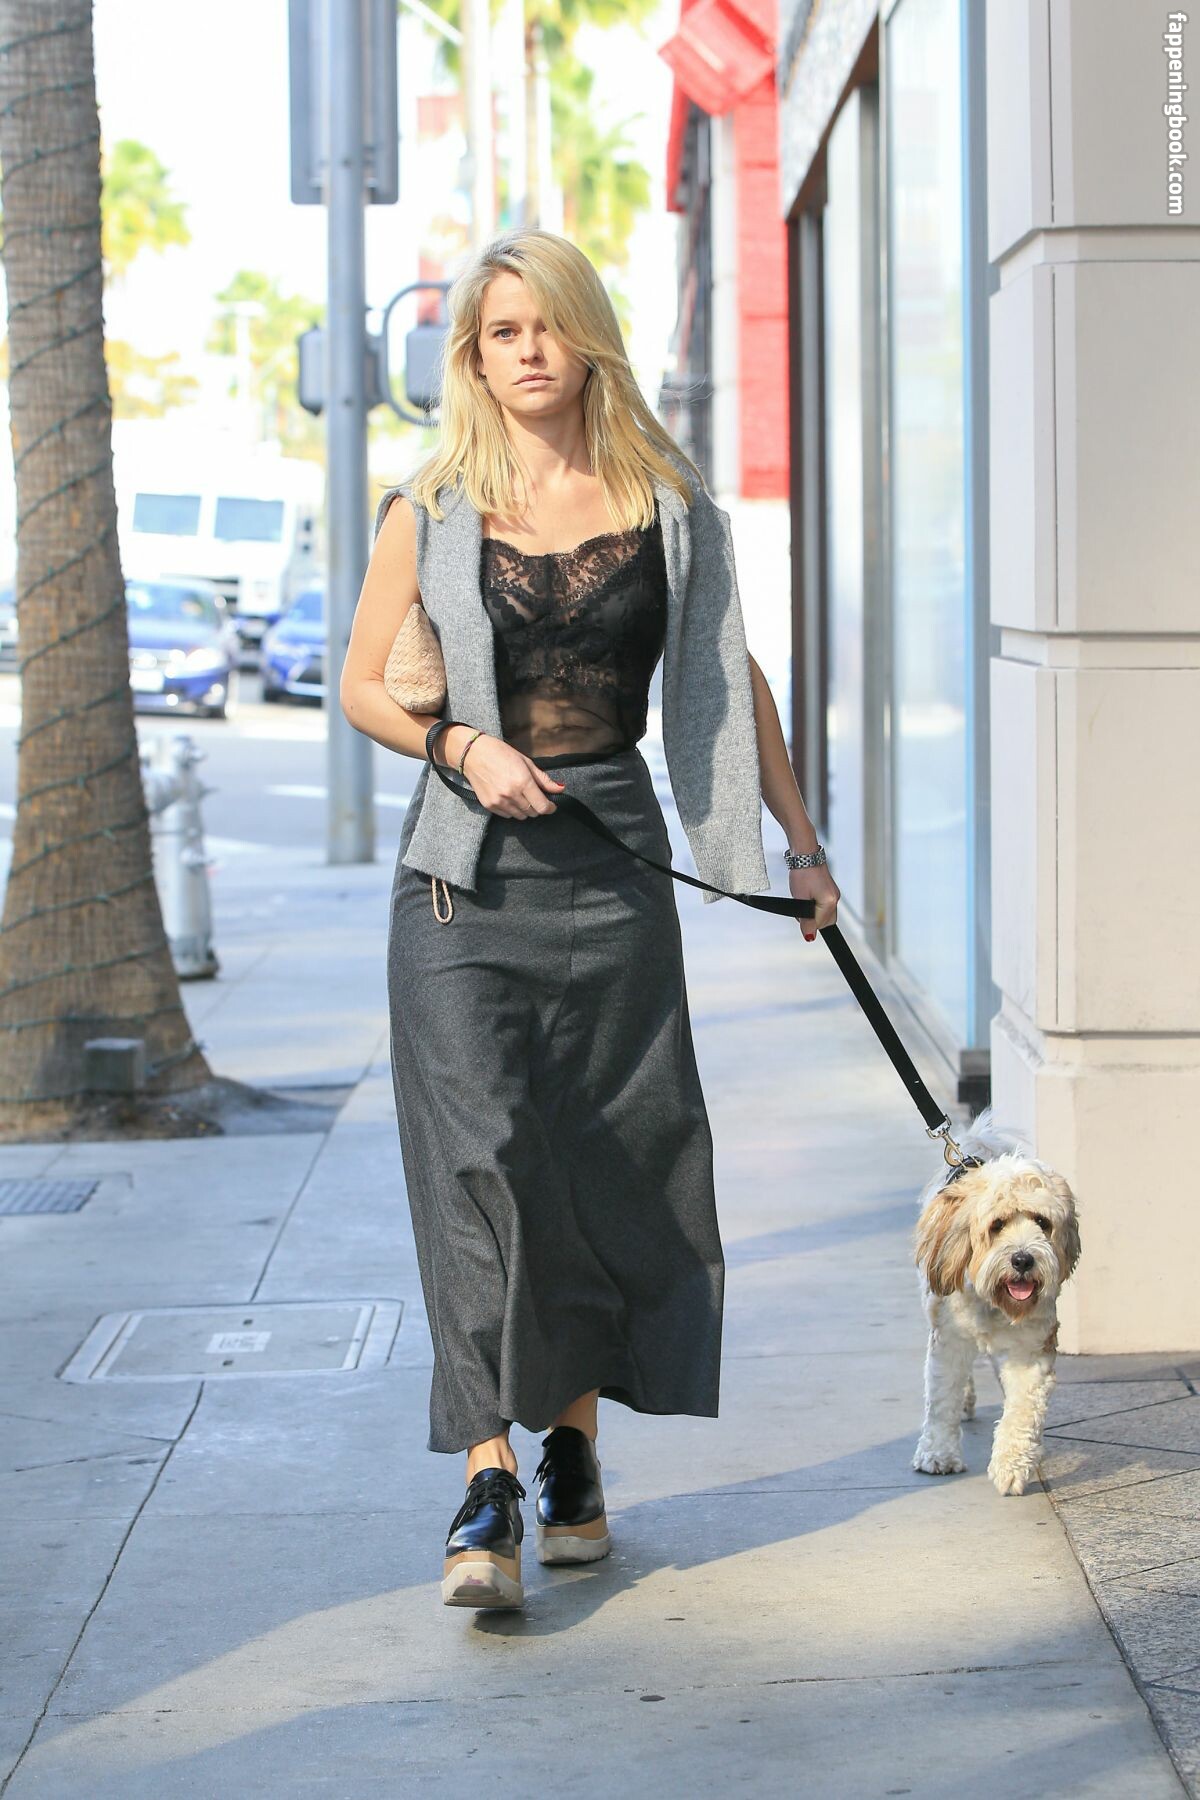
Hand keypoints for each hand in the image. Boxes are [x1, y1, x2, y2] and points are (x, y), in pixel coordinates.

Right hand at [448, 731, 565, 818]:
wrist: (473, 754)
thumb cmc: (500, 753)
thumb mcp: (526, 762)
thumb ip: (543, 779)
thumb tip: (560, 789)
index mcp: (523, 781)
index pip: (542, 806)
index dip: (550, 808)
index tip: (551, 805)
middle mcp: (511, 794)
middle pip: (533, 812)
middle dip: (538, 806)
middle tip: (534, 796)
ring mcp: (499, 801)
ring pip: (521, 816)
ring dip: (525, 809)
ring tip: (520, 795)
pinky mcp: (489, 805)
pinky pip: (507, 815)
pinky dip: (512, 810)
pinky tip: (509, 797)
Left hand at [789, 863, 839, 943]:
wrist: (805, 855)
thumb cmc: (802, 873)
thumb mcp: (800, 899)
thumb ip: (806, 920)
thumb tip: (809, 937)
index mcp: (830, 902)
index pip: (819, 925)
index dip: (806, 924)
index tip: (799, 918)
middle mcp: (835, 899)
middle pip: (825, 922)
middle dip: (812, 919)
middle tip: (801, 905)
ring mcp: (834, 894)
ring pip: (824, 914)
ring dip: (813, 912)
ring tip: (803, 898)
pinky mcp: (830, 890)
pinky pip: (823, 905)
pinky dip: (815, 904)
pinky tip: (807, 895)